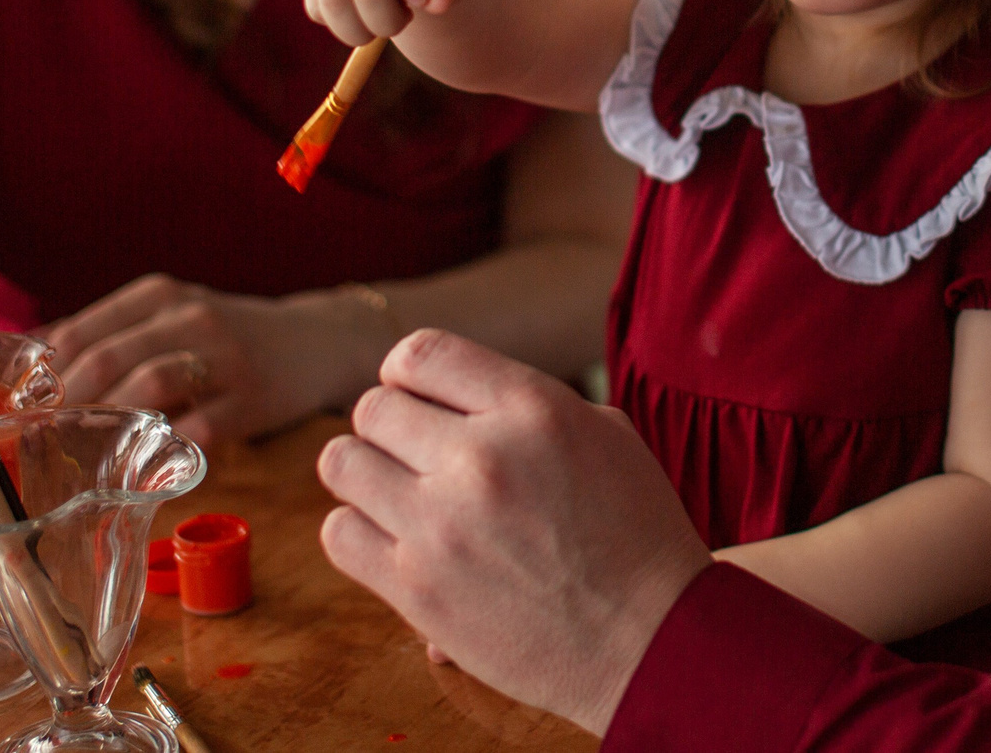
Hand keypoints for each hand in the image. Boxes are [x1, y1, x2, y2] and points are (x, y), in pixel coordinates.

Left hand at [41, 275, 376, 449]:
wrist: (317, 341)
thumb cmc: (227, 335)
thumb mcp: (171, 315)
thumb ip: (110, 332)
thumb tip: (29, 354)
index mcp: (161, 296)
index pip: (82, 330)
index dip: (42, 372)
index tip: (16, 406)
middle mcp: (190, 318)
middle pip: (109, 356)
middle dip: (65, 401)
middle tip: (37, 436)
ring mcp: (224, 357)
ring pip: (151, 384)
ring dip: (109, 420)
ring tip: (81, 450)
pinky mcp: (251, 398)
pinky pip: (198, 427)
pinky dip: (163, 448)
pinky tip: (141, 466)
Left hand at [318, 330, 711, 735]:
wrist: (650, 636)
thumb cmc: (636, 533)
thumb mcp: (605, 434)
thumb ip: (526, 404)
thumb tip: (456, 397)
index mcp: (531, 407)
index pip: (420, 353)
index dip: (407, 372)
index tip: (418, 397)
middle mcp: (479, 456)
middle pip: (374, 408)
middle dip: (389, 425)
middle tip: (415, 455)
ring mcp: (441, 524)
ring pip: (342, 463)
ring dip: (365, 473)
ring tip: (395, 492)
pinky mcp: (416, 588)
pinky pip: (340, 533)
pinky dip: (358, 530)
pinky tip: (394, 538)